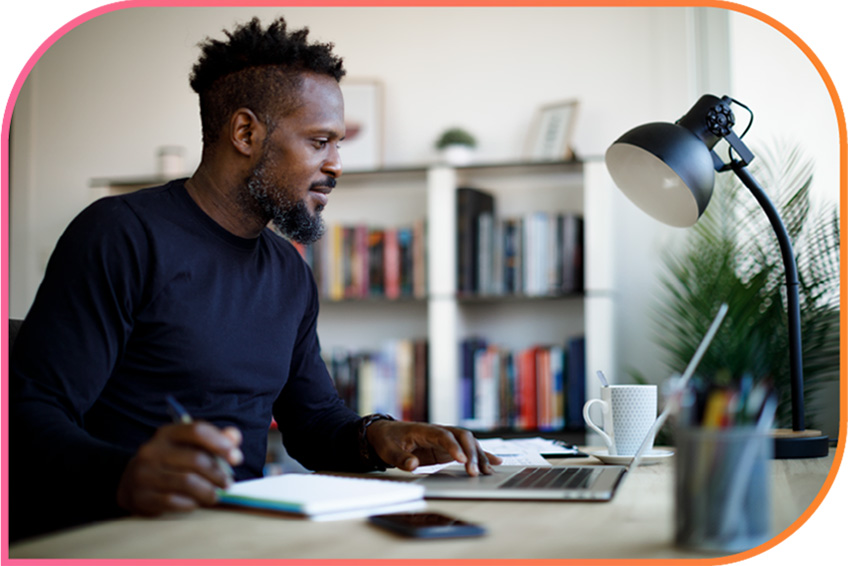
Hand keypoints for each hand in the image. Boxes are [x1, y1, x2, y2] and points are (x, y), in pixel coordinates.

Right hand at [116, 422, 242, 515]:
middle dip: (218, 473)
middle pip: (195, 460)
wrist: (131, 483)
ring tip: (216, 495)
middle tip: (228, 483)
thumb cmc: (169, 462)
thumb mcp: (188, 445)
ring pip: (187, 482)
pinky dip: (191, 503)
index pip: (197, 431)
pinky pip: (173, 501)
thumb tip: (234, 437)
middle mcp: (153, 450)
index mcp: (167, 433)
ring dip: (208, 491)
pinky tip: (196, 503)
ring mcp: (144, 473)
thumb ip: (214, 439)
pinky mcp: (141, 496)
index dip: (220, 443)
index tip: (236, 458)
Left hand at [366, 420, 501, 476]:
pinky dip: (482, 455)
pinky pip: (468, 450)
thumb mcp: (388, 450)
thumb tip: (413, 464)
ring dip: (479, 456)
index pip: (444, 436)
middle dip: (471, 453)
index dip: (454, 447)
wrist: (386, 433)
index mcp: (424, 430)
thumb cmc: (388, 440)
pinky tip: (495, 463)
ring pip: (469, 443)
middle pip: (462, 437)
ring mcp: (445, 440)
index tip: (462, 461)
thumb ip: (400, 458)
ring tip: (487, 472)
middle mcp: (439, 432)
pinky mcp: (448, 449)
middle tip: (474, 472)